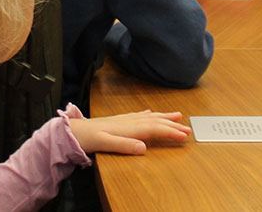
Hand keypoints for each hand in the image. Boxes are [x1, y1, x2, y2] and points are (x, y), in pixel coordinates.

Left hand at [68, 110, 189, 154]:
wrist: (74, 131)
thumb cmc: (88, 139)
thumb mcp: (105, 144)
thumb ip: (124, 146)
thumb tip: (143, 148)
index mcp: (129, 128)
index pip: (155, 129)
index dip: (171, 132)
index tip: (184, 135)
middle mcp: (129, 122)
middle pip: (156, 122)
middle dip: (173, 125)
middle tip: (188, 129)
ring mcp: (125, 120)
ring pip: (150, 117)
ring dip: (164, 117)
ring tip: (177, 115)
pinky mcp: (119, 120)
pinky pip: (139, 115)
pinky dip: (149, 114)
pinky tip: (150, 112)